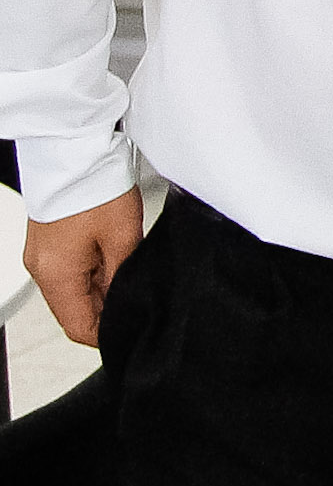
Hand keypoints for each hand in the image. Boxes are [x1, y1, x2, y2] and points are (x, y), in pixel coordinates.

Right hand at [20, 186, 142, 346]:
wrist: (74, 151)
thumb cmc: (96, 187)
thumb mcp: (123, 237)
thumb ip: (123, 276)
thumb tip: (126, 299)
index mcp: (56, 275)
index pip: (78, 327)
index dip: (106, 334)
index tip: (130, 329)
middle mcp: (41, 270)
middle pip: (74, 310)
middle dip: (106, 308)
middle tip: (137, 295)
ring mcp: (41, 256)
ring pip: (73, 290)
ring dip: (100, 287)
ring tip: (127, 267)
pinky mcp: (47, 243)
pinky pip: (69, 270)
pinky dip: (91, 271)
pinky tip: (114, 255)